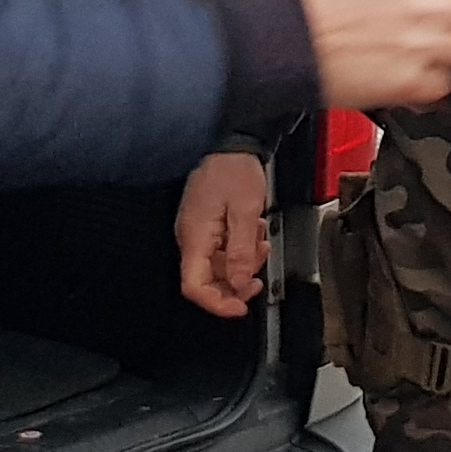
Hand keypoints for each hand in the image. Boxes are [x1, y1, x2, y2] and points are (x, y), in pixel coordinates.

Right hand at [174, 148, 270, 317]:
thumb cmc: (234, 170)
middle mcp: (190, 238)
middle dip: (235, 284)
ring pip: (217, 268)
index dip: (217, 303)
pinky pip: (220, 252)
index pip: (194, 286)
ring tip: (259, 243)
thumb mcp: (246, 211)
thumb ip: (241, 251)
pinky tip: (253, 236)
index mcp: (195, 236)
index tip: (240, 307)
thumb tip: (238, 284)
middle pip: (206, 281)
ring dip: (242, 264)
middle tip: (258, 277)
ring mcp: (197, 233)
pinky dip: (240, 251)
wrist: (232, 144)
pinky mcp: (206, 228)